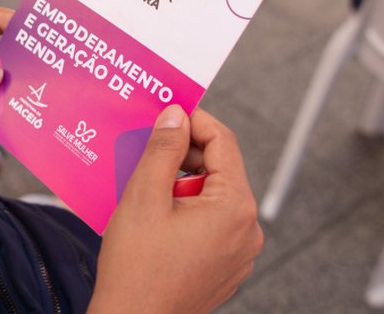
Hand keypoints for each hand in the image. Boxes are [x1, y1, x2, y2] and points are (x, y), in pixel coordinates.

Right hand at [89, 106, 263, 313]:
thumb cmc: (136, 269)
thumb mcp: (143, 196)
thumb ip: (163, 149)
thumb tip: (176, 116)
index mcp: (234, 207)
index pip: (223, 142)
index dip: (194, 121)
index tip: (166, 114)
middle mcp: (247, 230)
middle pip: (220, 169)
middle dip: (183, 157)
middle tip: (146, 153)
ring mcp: (239, 252)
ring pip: (213, 197)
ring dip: (182, 185)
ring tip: (146, 194)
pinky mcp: (225, 266)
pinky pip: (211, 223)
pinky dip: (186, 211)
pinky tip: (156, 219)